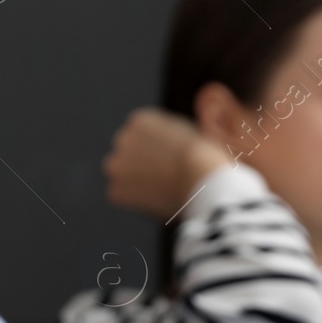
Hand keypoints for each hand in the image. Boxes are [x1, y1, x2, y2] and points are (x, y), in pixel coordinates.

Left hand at [103, 107, 232, 219]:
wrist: (203, 178)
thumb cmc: (207, 157)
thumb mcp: (190, 132)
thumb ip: (169, 135)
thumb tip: (167, 145)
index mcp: (140, 120)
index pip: (141, 136)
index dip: (156, 151)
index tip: (169, 162)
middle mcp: (122, 138)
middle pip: (128, 154)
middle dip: (141, 164)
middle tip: (163, 178)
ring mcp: (116, 165)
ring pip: (123, 174)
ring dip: (135, 181)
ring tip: (161, 189)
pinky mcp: (115, 190)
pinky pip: (122, 197)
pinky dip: (136, 201)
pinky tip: (156, 200)